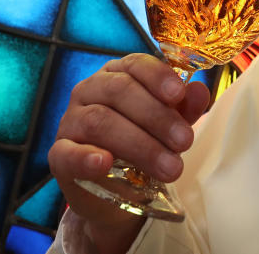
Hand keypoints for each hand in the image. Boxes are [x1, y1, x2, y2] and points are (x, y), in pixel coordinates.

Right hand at [48, 54, 210, 251]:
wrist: (118, 193)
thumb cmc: (143, 147)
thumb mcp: (167, 127)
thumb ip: (182, 109)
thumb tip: (199, 90)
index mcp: (116, 75)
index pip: (134, 64)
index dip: (157, 76)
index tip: (178, 94)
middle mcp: (89, 91)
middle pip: (119, 91)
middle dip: (156, 116)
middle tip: (184, 141)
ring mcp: (70, 121)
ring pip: (100, 121)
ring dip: (139, 144)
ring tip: (169, 167)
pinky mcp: (58, 155)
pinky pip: (67, 152)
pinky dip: (86, 157)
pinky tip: (106, 162)